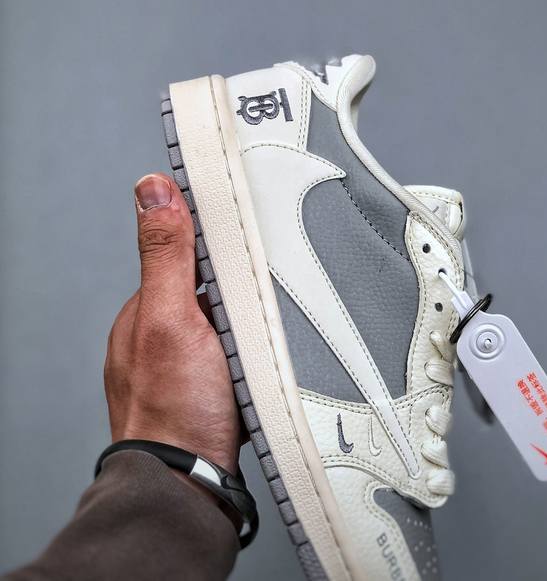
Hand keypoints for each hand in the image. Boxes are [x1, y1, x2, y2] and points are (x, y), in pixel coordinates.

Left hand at [105, 173, 240, 473]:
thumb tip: (152, 190)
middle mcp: (159, 335)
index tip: (243, 221)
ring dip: (247, 318)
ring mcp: (182, 364)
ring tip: (270, 323)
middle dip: (237, 283)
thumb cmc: (175, 411)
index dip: (213, 237)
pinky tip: (262, 356)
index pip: (182, 252)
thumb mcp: (171, 317)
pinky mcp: (207, 388)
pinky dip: (249, 348)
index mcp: (145, 309)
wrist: (192, 486)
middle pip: (208, 286)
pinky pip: (234, 352)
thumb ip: (166, 255)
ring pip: (224, 320)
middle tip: (265, 285)